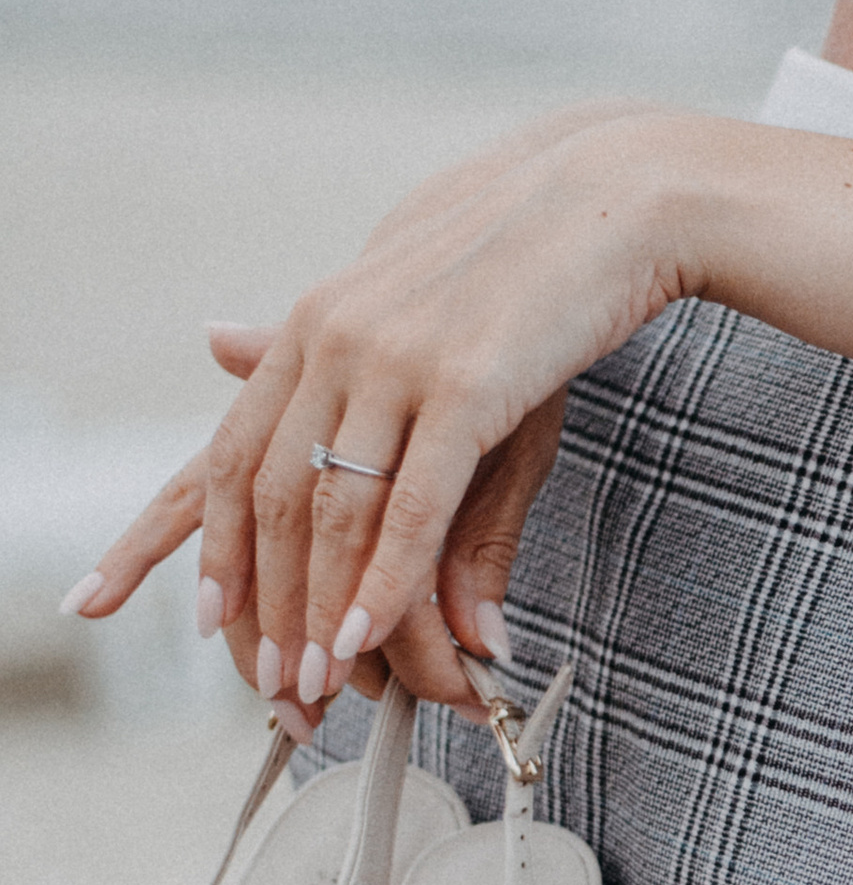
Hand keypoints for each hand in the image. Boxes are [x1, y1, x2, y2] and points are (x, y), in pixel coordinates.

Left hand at [72, 101, 691, 716]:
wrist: (609, 201)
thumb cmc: (508, 261)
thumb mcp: (403, 310)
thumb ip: (313, 342)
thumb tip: (212, 339)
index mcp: (313, 327)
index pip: (235, 456)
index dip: (215, 548)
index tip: (210, 623)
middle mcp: (336, 342)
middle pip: (274, 498)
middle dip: (267, 603)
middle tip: (272, 684)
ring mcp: (398, 362)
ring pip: (335, 510)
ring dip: (320, 609)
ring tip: (319, 682)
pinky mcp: (469, 386)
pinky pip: (414, 503)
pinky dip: (386, 579)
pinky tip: (374, 634)